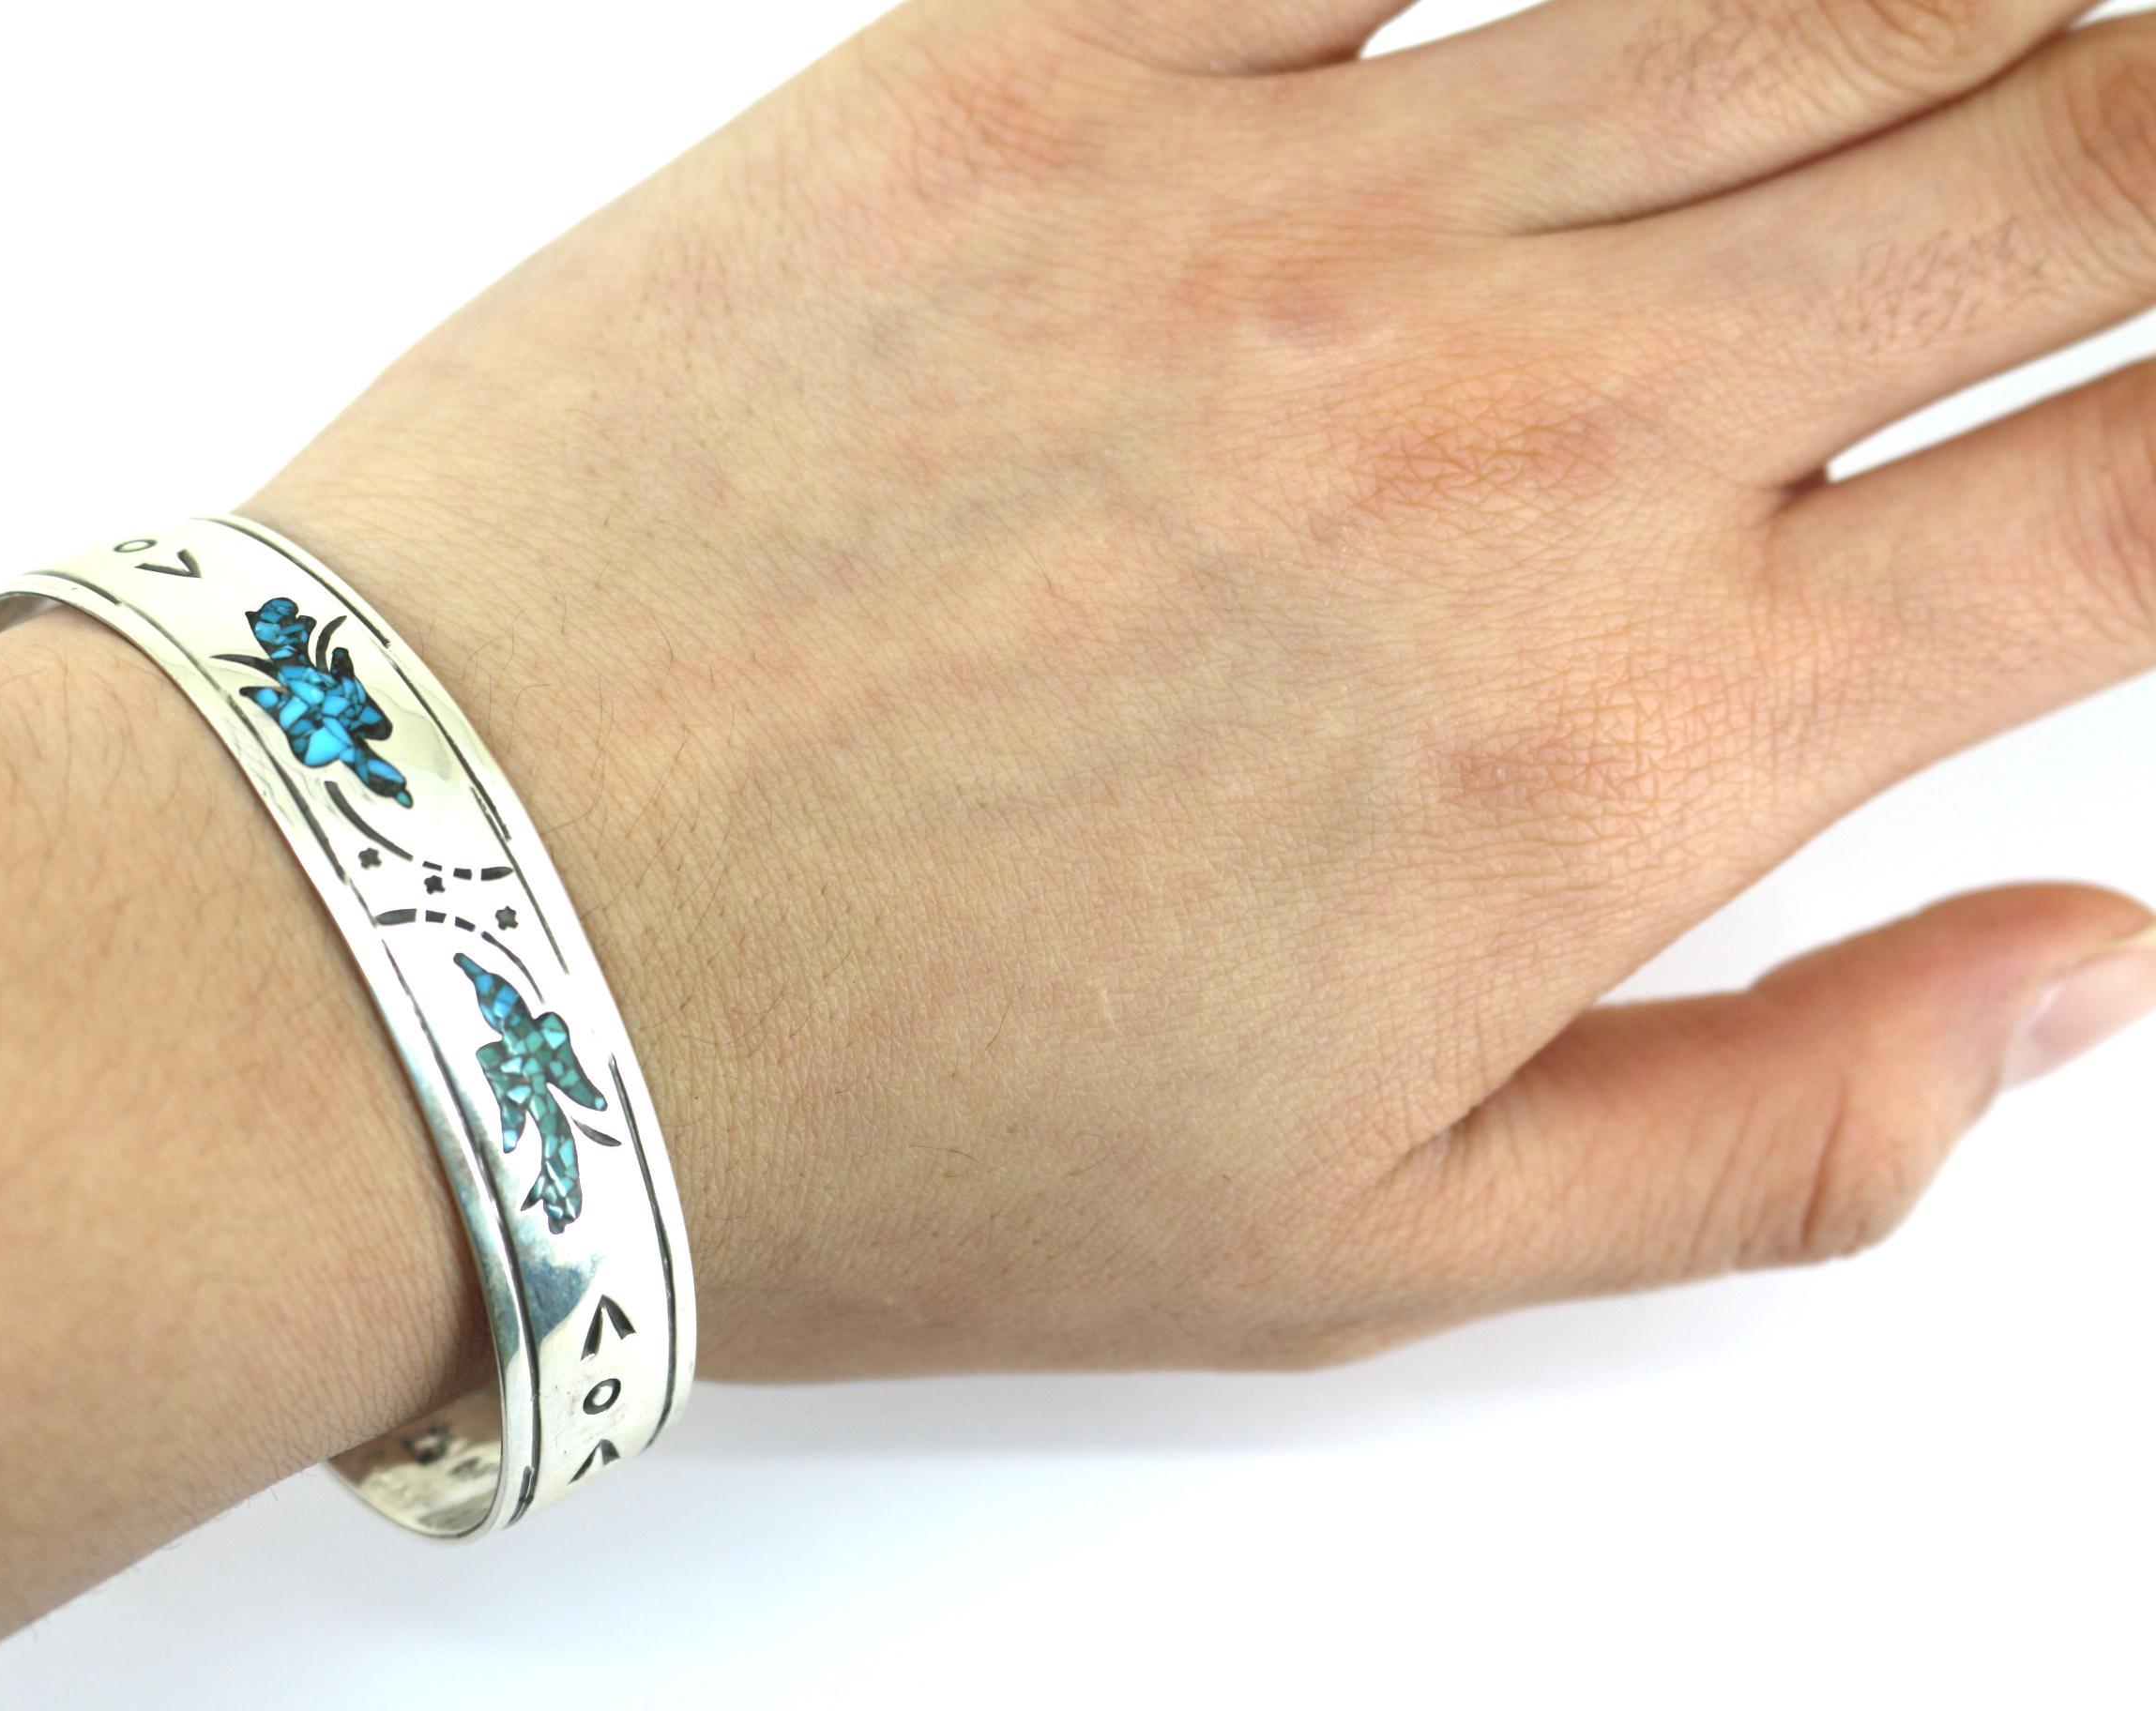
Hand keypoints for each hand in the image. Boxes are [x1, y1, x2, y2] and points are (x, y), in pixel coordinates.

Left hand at [245, 0, 2155, 1378]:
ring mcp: (1269, 211)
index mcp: (1618, 733)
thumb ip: (1780, 1125)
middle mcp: (1510, 423)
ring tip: (1975, 46)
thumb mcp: (1366, 1246)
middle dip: (2132, 146)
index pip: (2136, 492)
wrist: (432, 942)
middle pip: (2026, 158)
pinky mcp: (1021, 75)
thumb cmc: (860, 1117)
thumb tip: (2080, 977)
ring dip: (1935, 8)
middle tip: (2113, 167)